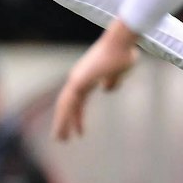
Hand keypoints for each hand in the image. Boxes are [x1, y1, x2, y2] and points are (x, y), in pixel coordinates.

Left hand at [52, 24, 140, 141]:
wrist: (121, 43)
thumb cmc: (123, 54)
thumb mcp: (119, 72)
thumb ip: (112, 81)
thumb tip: (106, 89)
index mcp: (86, 78)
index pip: (77, 102)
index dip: (77, 117)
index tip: (79, 132)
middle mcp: (78, 79)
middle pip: (67, 105)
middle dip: (64, 123)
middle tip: (61, 139)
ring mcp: (76, 79)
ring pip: (65, 106)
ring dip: (61, 123)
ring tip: (59, 139)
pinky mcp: (78, 81)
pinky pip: (68, 103)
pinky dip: (64, 117)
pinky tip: (63, 129)